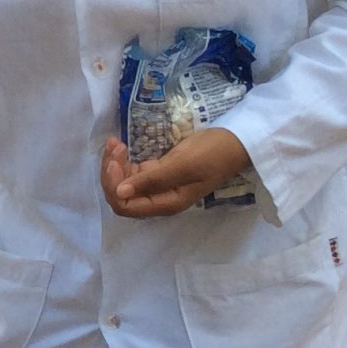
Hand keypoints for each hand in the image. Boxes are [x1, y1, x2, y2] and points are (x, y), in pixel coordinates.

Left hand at [100, 127, 250, 218]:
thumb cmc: (212, 154)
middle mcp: (159, 198)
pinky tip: (121, 144)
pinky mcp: (159, 171)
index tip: (116, 161)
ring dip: (115, 164)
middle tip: (114, 147)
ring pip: (124, 181)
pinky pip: (133, 171)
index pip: (125, 206)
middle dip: (111, 173)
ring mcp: (158, 185)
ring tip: (115, 143)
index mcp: (166, 204)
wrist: (235, 141)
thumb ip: (152, 180)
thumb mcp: (182, 165)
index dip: (114, 186)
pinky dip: (123, 160)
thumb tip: (120, 193)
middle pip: (121, 195)